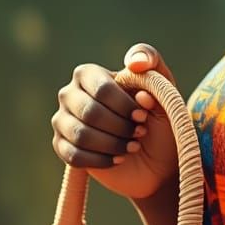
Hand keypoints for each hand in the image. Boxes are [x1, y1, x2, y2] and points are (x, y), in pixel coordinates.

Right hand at [51, 43, 178, 199]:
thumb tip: (136, 64)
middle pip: (89, 112)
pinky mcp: (62, 147)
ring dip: (113, 144)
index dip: (124, 105)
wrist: (154, 155)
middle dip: (120, 126)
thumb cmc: (157, 115)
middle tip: (140, 133)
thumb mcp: (163, 89)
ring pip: (81, 136)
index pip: (101, 89)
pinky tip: (119, 158)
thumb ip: (153, 68)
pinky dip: (102, 160)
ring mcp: (62, 120)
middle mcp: (70, 94)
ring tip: (133, 146)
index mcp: (89, 73)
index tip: (143, 116)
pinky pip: (74, 156)